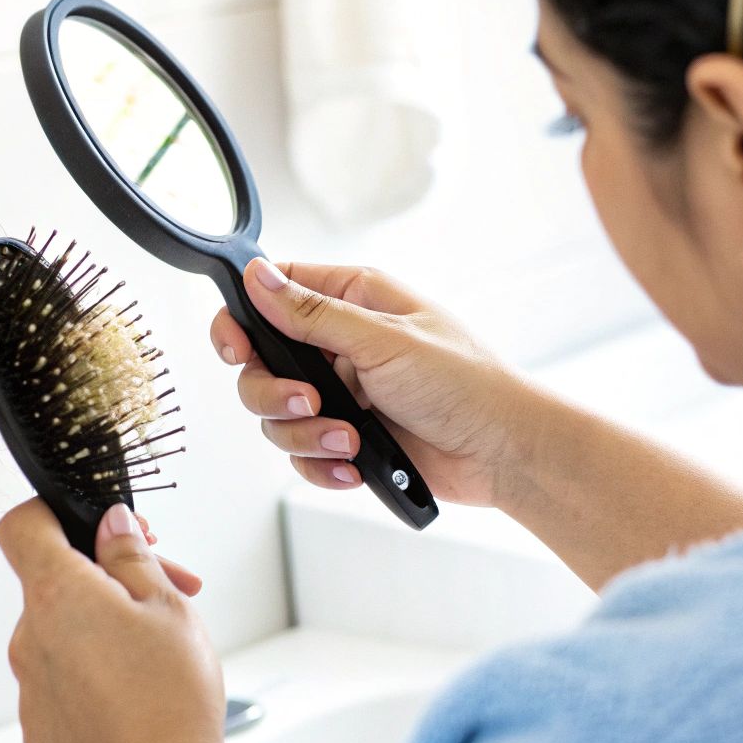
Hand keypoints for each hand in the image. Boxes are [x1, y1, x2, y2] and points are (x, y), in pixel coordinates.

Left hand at [0, 500, 227, 742]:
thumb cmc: (170, 703)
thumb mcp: (168, 607)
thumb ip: (131, 556)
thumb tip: (111, 523)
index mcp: (57, 595)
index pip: (22, 527)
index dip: (53, 513)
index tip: (89, 521)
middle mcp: (29, 638)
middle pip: (52, 582)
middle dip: (103, 577)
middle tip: (158, 586)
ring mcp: (30, 686)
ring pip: (58, 631)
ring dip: (99, 625)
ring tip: (153, 645)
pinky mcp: (40, 725)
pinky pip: (59, 678)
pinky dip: (90, 671)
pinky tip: (133, 685)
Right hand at [210, 259, 539, 506]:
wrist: (506, 453)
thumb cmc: (467, 384)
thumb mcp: (384, 340)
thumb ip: (312, 313)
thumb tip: (256, 276)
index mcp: (352, 300)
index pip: (270, 294)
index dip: (241, 319)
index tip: (236, 348)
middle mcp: (340, 344)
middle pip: (260, 363)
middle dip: (273, 391)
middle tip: (308, 403)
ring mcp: (342, 392)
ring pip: (277, 414)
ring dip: (304, 435)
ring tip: (349, 440)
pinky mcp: (348, 437)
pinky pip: (302, 454)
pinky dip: (320, 464)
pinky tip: (352, 466)